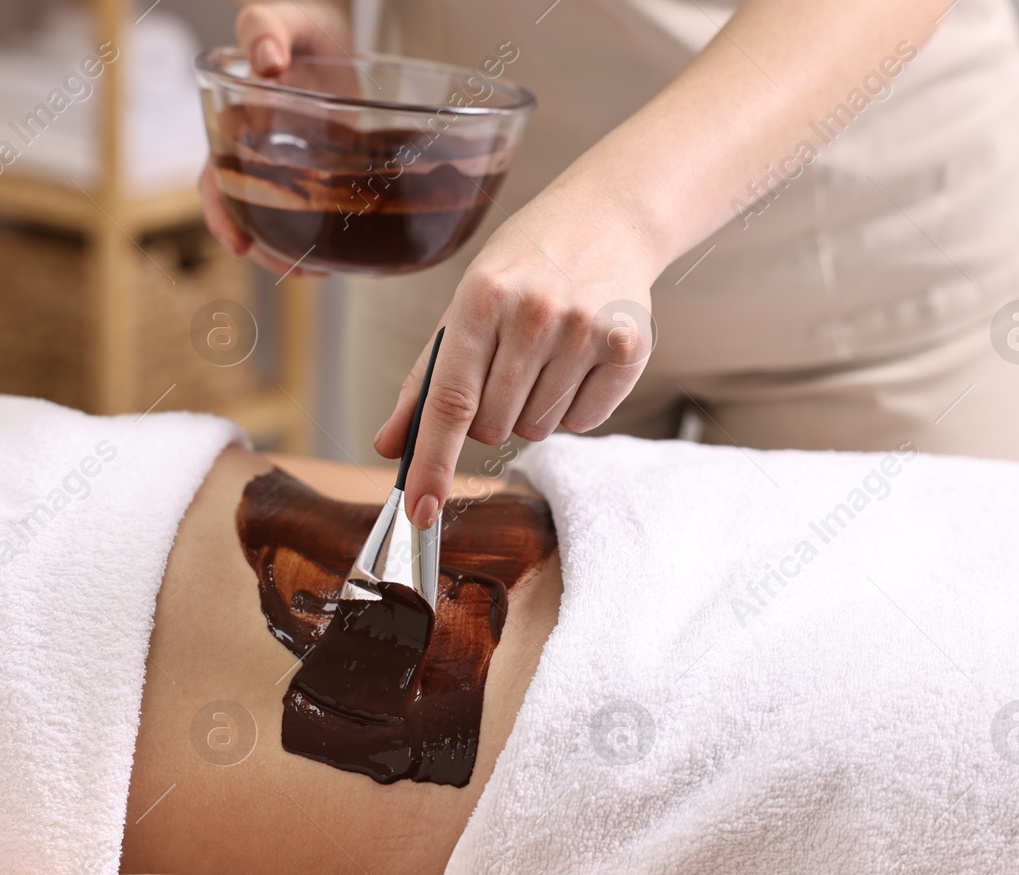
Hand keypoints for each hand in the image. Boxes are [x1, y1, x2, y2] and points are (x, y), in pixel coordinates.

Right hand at [198, 1, 350, 276]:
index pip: (215, 178)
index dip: (222, 213)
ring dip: (291, 251)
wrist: (340, 39)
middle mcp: (256, 156)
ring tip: (317, 269)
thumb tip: (266, 59)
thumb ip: (266, 28)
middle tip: (289, 269)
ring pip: (279, 222)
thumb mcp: (287, 21)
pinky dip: (319, 236)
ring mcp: (288, 170)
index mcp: (234, 126)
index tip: (235, 241)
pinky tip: (338, 255)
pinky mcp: (320, 176)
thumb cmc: (305, 29)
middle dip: (261, 247)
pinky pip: (313, 214)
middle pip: (245, 214)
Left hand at [373, 188, 657, 527]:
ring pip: (539, 429)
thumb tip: (388, 447)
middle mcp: (536, 312)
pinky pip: (585, 422)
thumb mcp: (464, 306)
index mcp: (482, 298)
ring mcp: (586, 329)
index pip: (449, 401)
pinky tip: (579, 361)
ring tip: (546, 357)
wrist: (606, 220)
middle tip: (507, 367)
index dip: (431, 463)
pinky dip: (574, 408)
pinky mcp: (630, 346)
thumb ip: (424, 382)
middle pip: (493, 426)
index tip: (419, 511)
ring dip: (533, 412)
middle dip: (490, 417)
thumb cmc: (521, 270)